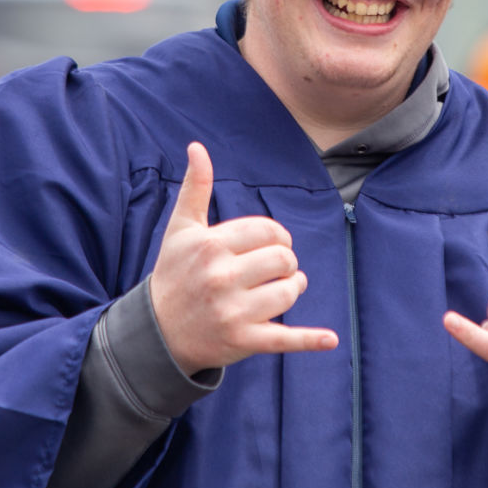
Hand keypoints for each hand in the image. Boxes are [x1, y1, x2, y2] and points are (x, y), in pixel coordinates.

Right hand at [149, 142, 337, 374]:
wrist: (158, 332)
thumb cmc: (175, 273)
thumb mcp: (180, 229)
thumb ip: (194, 187)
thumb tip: (197, 147)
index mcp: (211, 246)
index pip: (268, 230)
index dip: (277, 236)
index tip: (268, 245)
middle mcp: (222, 278)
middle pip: (284, 259)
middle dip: (286, 261)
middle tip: (274, 268)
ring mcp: (233, 312)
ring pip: (289, 291)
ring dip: (293, 288)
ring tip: (282, 288)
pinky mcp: (242, 341)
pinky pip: (283, 338)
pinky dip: (309, 340)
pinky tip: (330, 339)